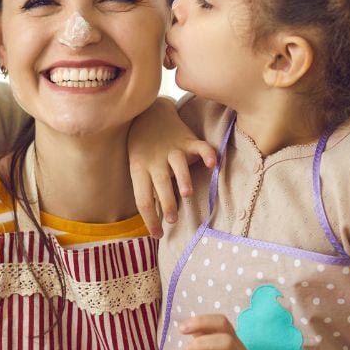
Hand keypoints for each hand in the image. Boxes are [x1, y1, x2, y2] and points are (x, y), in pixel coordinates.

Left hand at [129, 98, 215, 238]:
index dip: (149, 219)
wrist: (149, 113)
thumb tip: (155, 221)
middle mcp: (155, 160)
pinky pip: (200, 146)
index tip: (158, 235)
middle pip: (159, 183)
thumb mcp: (137, 167)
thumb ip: (147, 189)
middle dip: (167, 202)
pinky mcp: (188, 140)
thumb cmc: (143, 149)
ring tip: (187, 193)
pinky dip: (207, 154)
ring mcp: (173, 149)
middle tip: (172, 219)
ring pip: (177, 164)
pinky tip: (212, 164)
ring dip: (182, 178)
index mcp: (139, 169)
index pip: (142, 199)